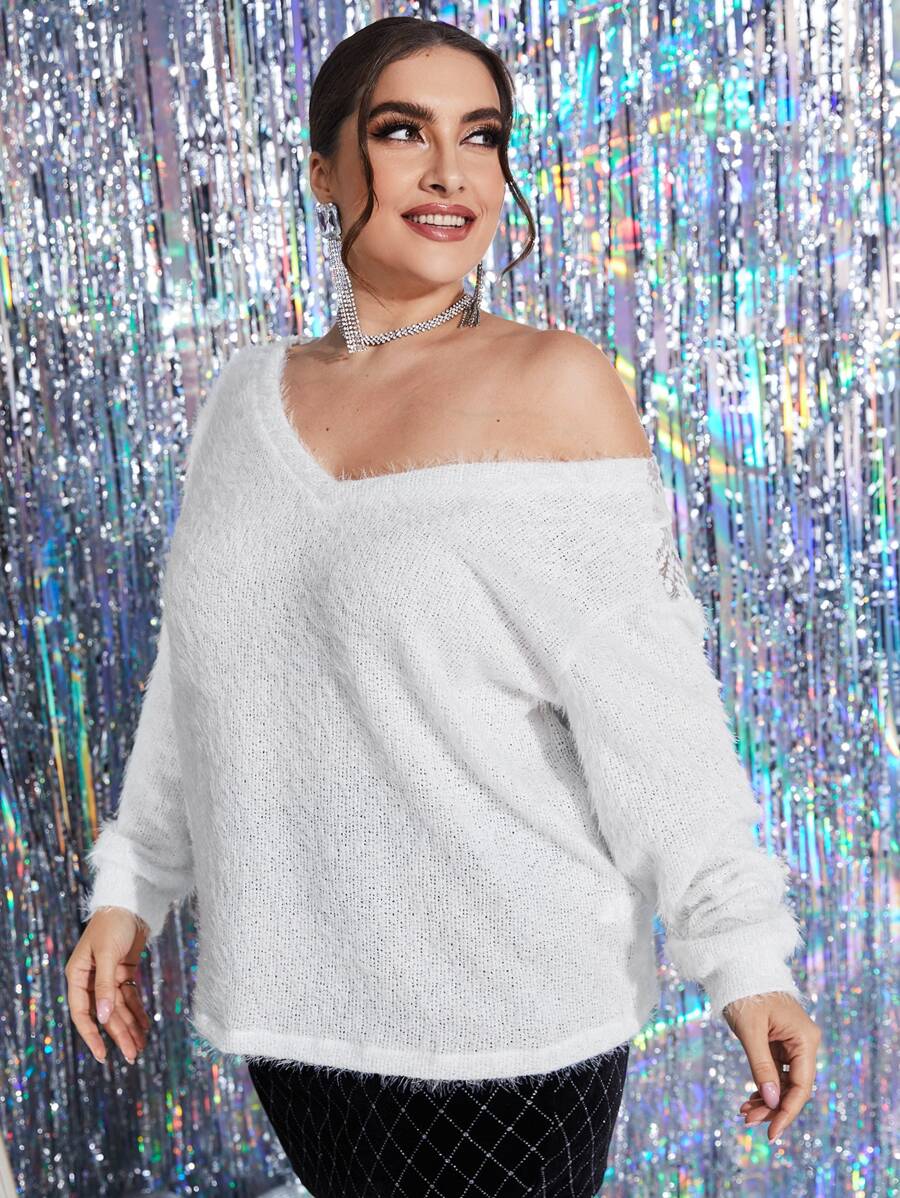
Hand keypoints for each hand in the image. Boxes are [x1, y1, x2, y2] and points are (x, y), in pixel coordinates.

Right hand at [65, 907, 151, 1064]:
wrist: (130, 901)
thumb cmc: (112, 924)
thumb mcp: (106, 954)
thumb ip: (104, 986)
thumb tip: (102, 1018)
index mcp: (78, 976)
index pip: (82, 1013)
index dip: (92, 1035)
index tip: (104, 1055)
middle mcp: (91, 979)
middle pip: (105, 1013)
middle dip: (119, 1034)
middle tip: (133, 1055)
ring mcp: (108, 976)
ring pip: (119, 1008)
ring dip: (130, 1026)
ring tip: (141, 1047)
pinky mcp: (124, 971)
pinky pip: (130, 997)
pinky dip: (137, 1012)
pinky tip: (145, 1027)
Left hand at [723, 991, 820, 1141]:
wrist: (737, 965)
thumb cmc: (745, 992)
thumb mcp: (750, 1030)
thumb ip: (761, 1066)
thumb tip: (770, 1102)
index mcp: (805, 1039)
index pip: (801, 1086)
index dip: (787, 1112)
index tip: (771, 1132)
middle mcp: (804, 1043)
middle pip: (794, 1087)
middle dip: (772, 1107)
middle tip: (748, 1121)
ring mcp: (792, 1043)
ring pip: (784, 1082)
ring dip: (766, 1100)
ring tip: (744, 1113)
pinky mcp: (779, 1042)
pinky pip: (776, 1072)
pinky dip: (763, 1086)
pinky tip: (749, 1100)